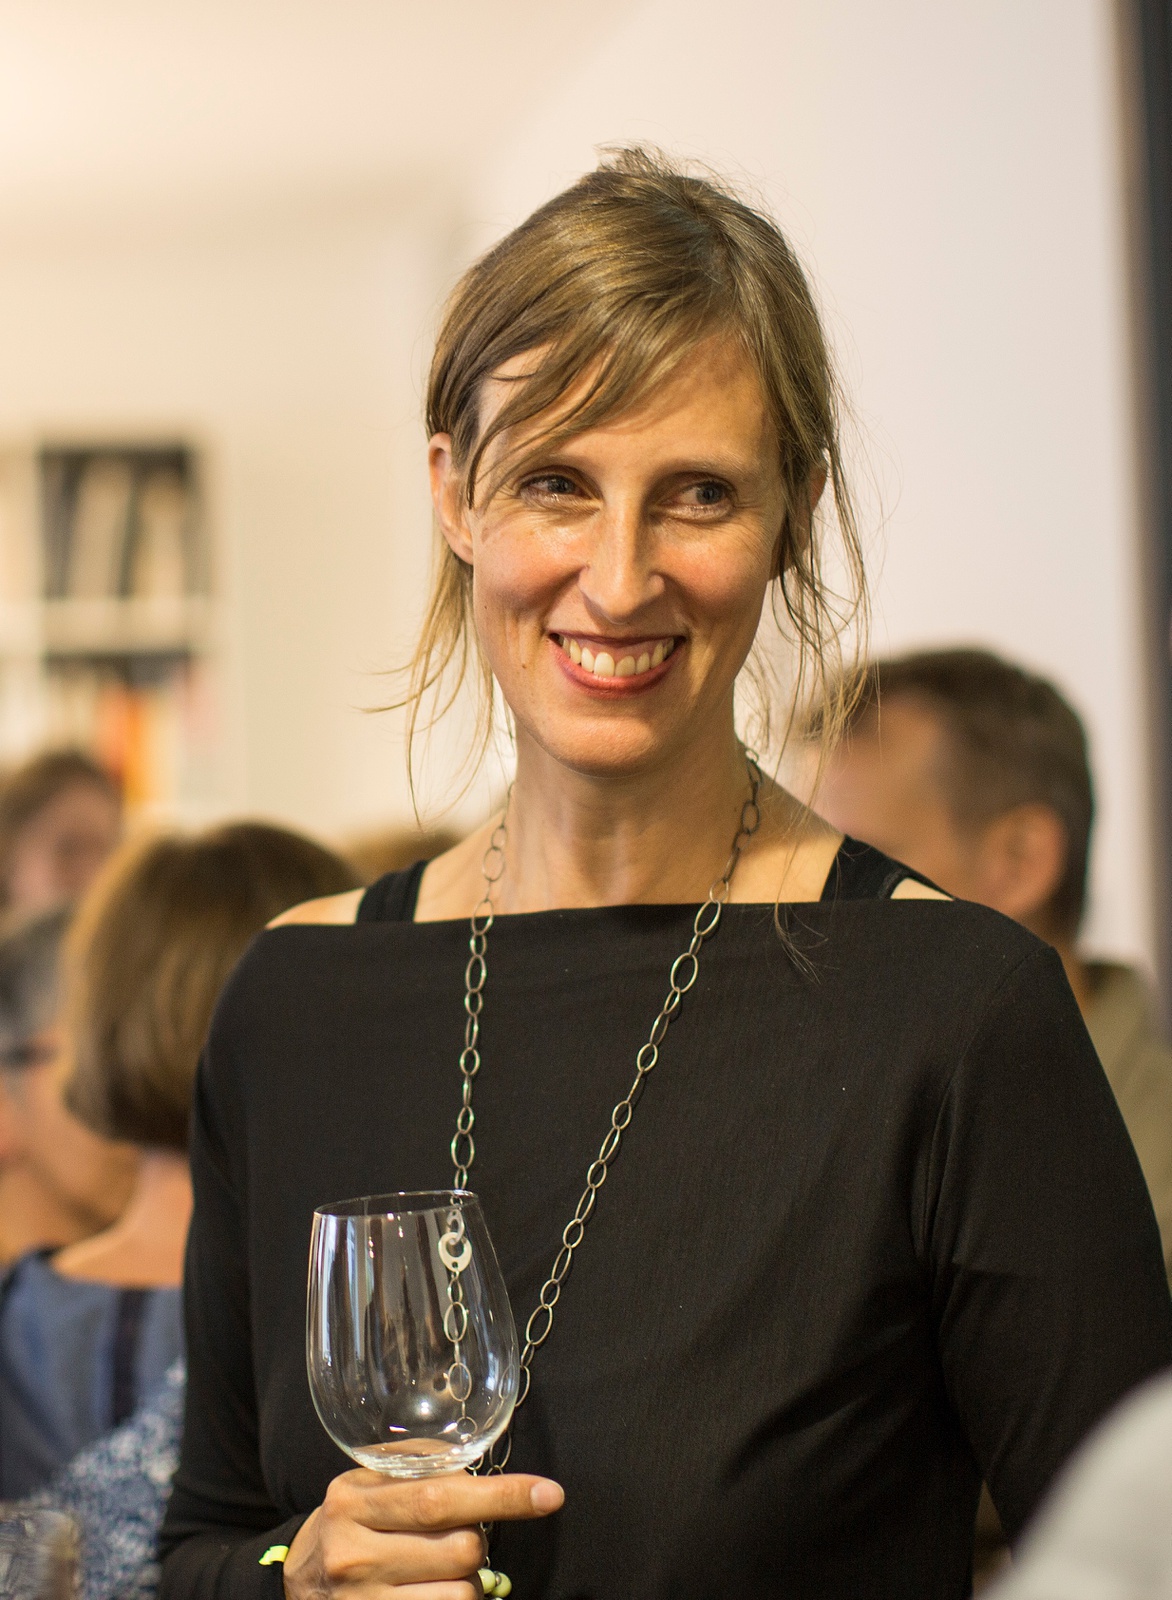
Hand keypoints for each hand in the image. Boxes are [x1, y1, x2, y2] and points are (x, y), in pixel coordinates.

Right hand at [282, 1468, 563, 1598]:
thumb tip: (476, 1460)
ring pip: (462, 1594)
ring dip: (468, 1582)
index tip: (550, 1494)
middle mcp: (355, 1556)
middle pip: (460, 1549)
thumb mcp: (365, 1484)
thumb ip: (415, 1466)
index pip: (439, 1498)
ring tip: (440, 1572)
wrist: (295, 1587)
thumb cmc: (347, 1525)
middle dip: (476, 1541)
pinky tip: (436, 1591)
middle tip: (456, 1538)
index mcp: (354, 1503)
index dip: (502, 1496)